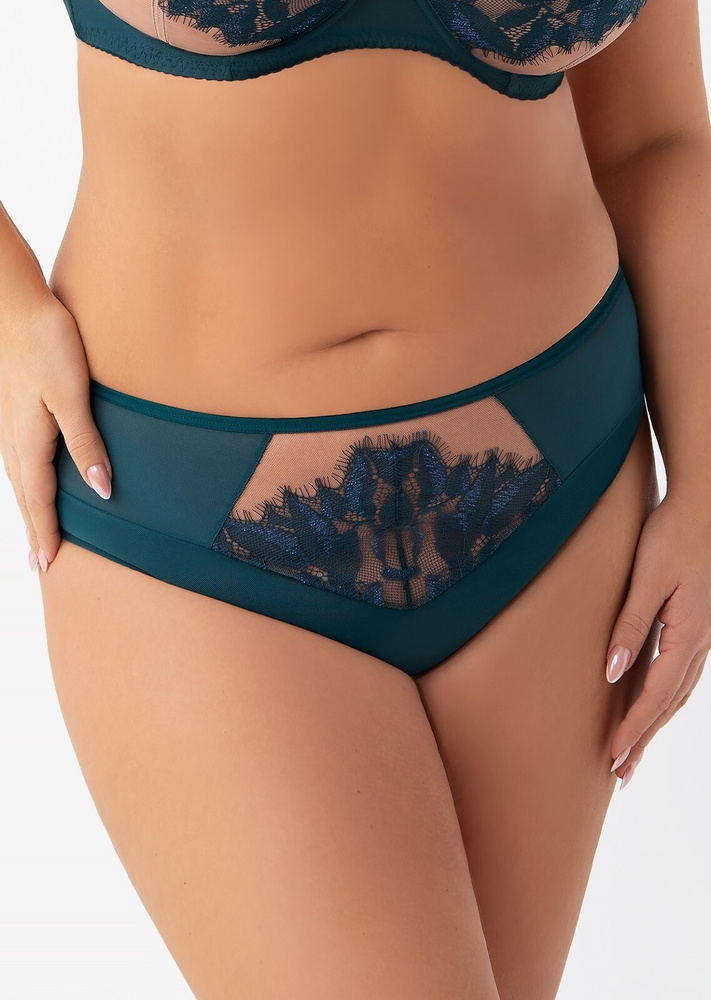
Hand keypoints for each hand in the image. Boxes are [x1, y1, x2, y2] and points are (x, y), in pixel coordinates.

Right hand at [0, 289, 112, 571]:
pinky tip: (29, 480)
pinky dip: (23, 482)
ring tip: (36, 533)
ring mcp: (7, 424)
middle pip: (25, 496)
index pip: (39, 499)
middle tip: (39, 565)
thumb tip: (101, 490)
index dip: (46, 533)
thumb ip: (86, 443)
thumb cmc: (46, 343)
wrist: (12, 303)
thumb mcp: (71, 395)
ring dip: (28, 509)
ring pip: (17, 479)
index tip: (49, 565)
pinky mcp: (9, 409)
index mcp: (28, 440)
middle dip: (34, 530)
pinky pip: (15, 459)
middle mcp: (12, 438)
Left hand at [606, 493, 710, 786]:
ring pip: (678, 695)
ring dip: (655, 725)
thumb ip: (631, 625)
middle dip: (644, 739)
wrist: (701, 509)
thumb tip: (613, 672)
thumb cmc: (671, 537)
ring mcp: (703, 637)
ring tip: (632, 753)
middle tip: (620, 773)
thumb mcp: (647, 578)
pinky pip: (682, 677)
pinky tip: (655, 710)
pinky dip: (666, 702)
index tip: (613, 756)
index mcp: (687, 635)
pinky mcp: (698, 628)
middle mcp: (700, 643)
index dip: (634, 728)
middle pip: (669, 704)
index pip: (655, 695)